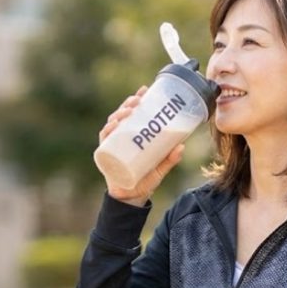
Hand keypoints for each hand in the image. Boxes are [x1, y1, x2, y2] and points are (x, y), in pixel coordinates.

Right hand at [98, 86, 185, 207]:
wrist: (132, 197)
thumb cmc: (145, 180)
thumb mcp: (160, 168)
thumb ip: (170, 159)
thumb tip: (182, 146)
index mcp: (133, 135)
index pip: (134, 113)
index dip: (137, 99)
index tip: (145, 89)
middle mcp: (121, 137)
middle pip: (122, 115)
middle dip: (129, 104)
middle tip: (138, 100)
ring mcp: (112, 145)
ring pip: (112, 124)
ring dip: (119, 114)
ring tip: (128, 111)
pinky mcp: (106, 155)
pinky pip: (104, 140)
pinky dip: (107, 131)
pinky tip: (113, 126)